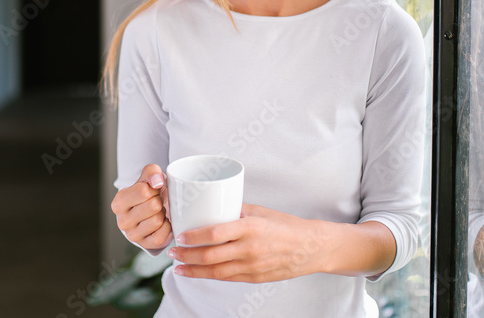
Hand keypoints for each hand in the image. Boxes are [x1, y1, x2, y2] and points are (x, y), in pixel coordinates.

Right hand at [111, 164, 171, 249]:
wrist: (151, 210)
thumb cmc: (149, 193)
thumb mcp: (148, 177)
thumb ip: (151, 172)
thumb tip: (157, 182)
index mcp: (118, 202)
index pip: (143, 191)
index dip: (154, 189)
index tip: (152, 191)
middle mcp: (122, 221)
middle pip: (153, 206)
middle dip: (159, 201)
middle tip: (156, 202)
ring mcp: (132, 235)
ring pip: (158, 220)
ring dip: (162, 214)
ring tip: (157, 212)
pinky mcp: (145, 245)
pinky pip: (162, 235)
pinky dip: (167, 227)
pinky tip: (162, 223)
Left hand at [166, 204, 395, 282]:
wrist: (311, 247)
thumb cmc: (285, 225)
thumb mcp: (260, 211)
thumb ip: (236, 210)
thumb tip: (211, 204)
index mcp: (250, 228)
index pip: (215, 233)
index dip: (194, 237)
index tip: (180, 236)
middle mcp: (250, 249)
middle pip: (211, 256)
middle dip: (187, 256)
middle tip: (172, 253)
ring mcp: (252, 266)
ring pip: (216, 272)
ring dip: (194, 270)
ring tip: (179, 267)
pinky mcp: (255, 278)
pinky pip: (228, 278)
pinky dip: (210, 276)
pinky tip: (199, 273)